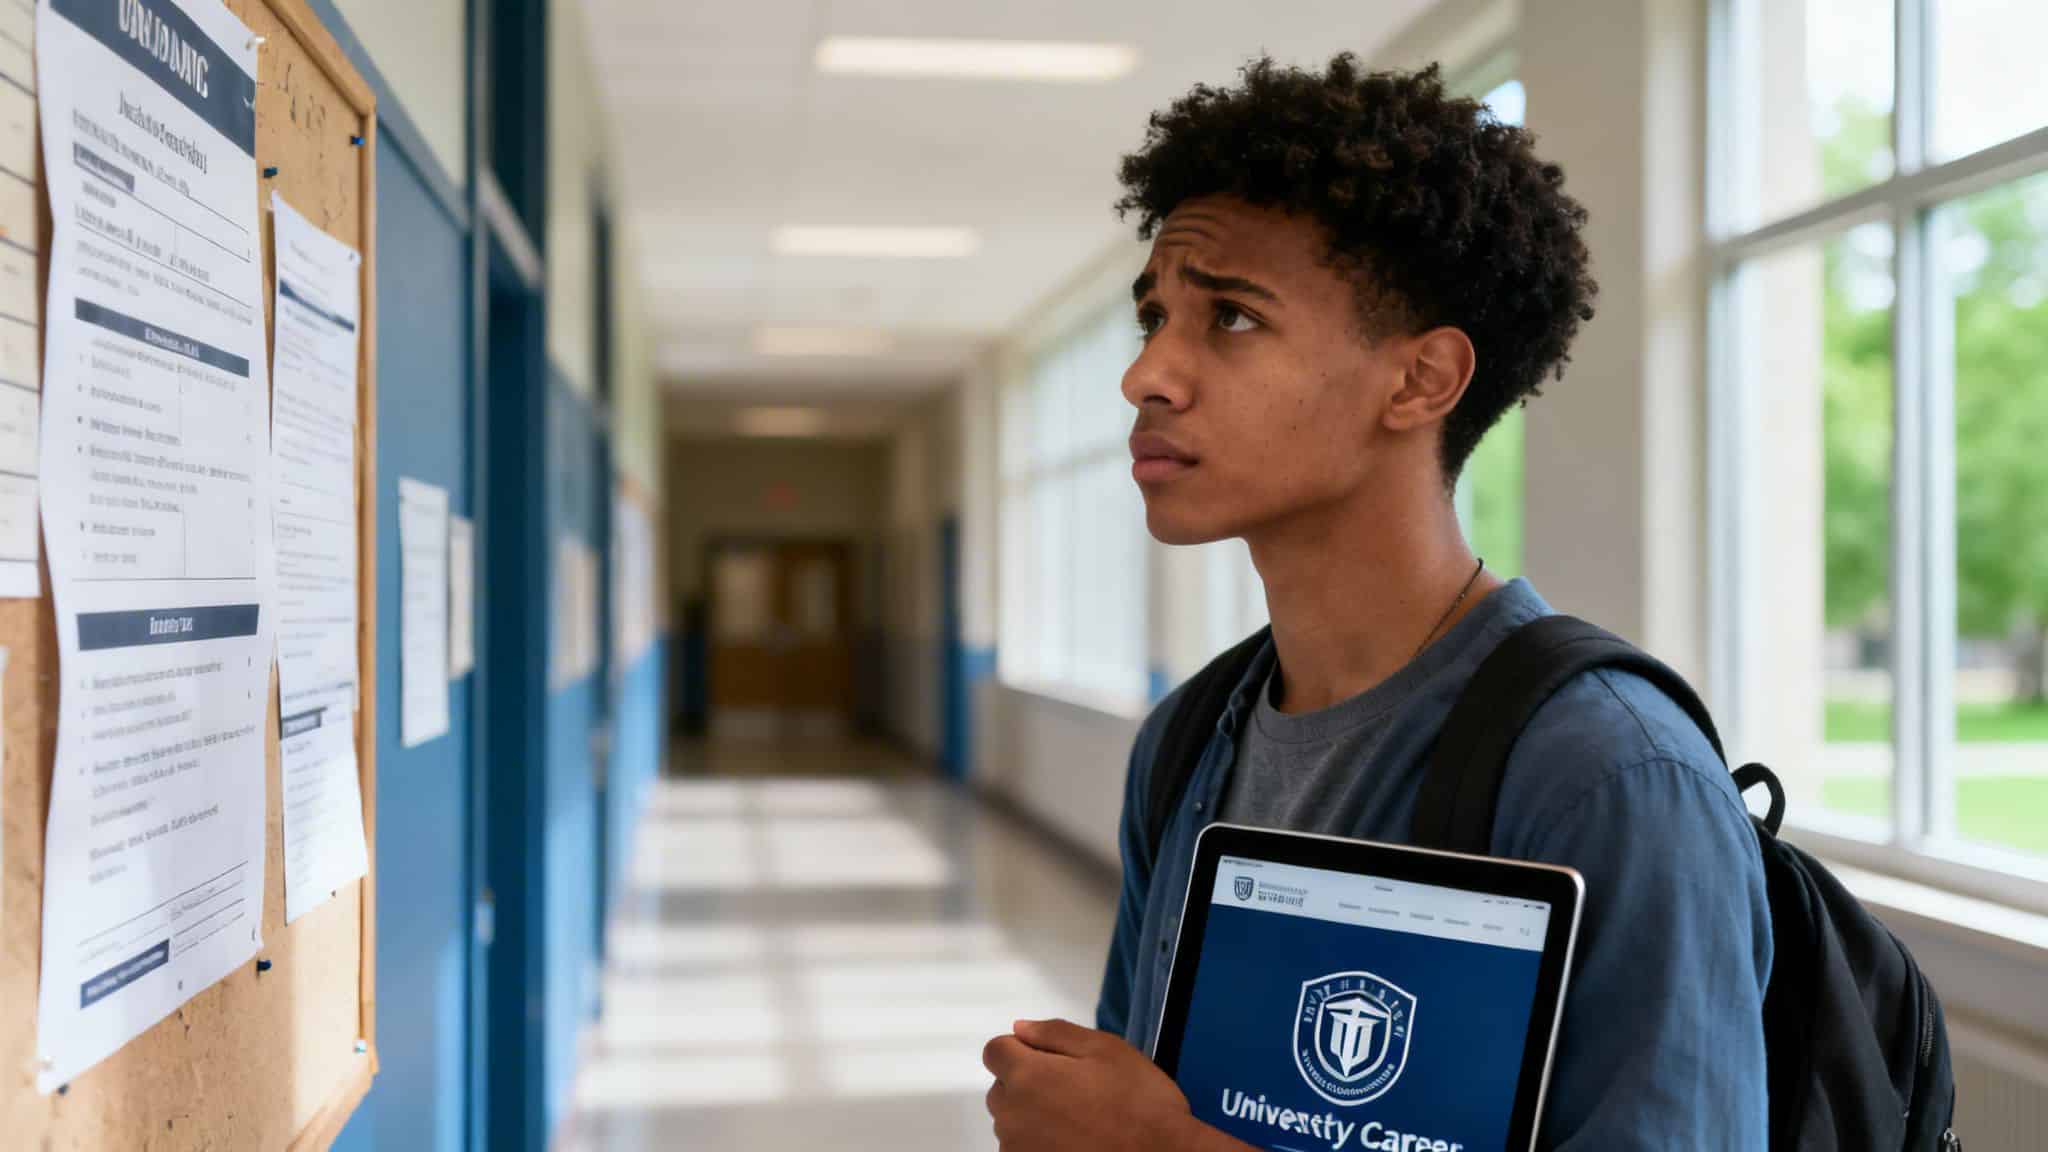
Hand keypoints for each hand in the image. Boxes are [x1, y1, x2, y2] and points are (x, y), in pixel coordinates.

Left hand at [981, 1018, 1214, 1151]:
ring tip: (1080, 1119)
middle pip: (1002, 1088)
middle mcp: (1012, 1116)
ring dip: (1034, 1115)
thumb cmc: (1139, 1104)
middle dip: (1028, 1082)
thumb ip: (1055, 1033)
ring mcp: (1019, 1150)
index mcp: (1028, 1077)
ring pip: (1013, 1122)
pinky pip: (1024, 1149)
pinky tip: (1076, 1141)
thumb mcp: (1106, 1050)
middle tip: (1074, 1088)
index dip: (1021, 1048)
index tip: (1049, 1058)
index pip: (995, 1051)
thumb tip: (1020, 1028)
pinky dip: (1042, 1143)